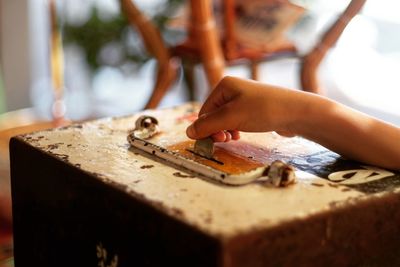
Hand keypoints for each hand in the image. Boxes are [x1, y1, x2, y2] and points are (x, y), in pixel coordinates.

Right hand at [186, 76, 303, 140]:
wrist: (297, 112)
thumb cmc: (264, 110)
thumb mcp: (232, 118)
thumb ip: (208, 126)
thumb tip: (188, 133)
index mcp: (224, 85)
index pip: (204, 112)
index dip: (206, 128)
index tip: (217, 140)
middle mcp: (232, 90)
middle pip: (213, 116)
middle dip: (217, 130)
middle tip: (226, 140)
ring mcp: (244, 99)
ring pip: (225, 120)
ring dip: (226, 132)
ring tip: (235, 137)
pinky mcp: (253, 109)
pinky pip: (236, 121)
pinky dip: (235, 129)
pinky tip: (241, 135)